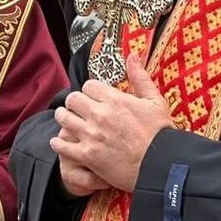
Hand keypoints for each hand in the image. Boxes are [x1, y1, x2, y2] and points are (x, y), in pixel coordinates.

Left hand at [49, 53, 171, 192]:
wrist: (160, 165)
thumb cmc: (161, 134)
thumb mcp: (155, 101)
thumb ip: (140, 77)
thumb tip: (132, 55)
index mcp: (114, 99)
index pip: (88, 85)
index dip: (90, 90)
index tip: (93, 96)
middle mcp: (99, 114)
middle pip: (72, 99)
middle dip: (75, 102)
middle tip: (78, 108)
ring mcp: (90, 135)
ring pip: (64, 118)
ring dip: (64, 118)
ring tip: (68, 121)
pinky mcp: (87, 155)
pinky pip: (62, 145)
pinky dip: (58, 143)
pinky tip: (59, 142)